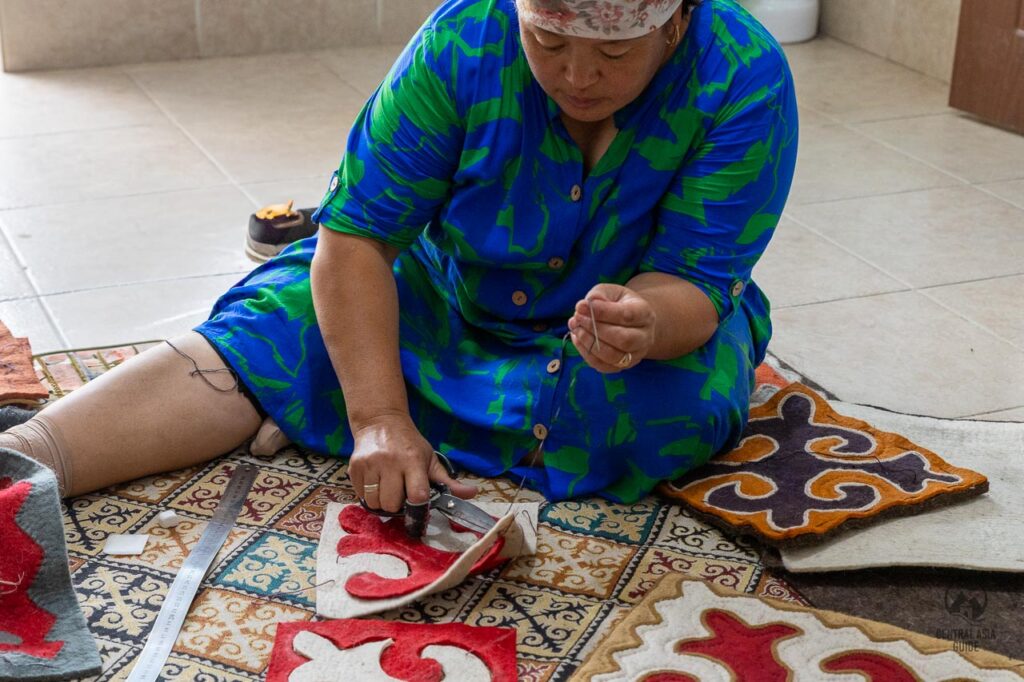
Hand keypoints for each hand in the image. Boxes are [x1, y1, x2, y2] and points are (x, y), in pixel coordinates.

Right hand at [347, 414, 476, 512]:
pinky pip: (361, 496)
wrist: (380, 422)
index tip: (417, 504)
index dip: (418, 506)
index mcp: (412, 460)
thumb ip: (448, 481)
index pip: (416, 495)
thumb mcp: (431, 459)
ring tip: (388, 489)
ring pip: (374, 503)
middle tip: (400, 494)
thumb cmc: (409, 444)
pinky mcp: (354, 467)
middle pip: (392, 504)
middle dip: (397, 505)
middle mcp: (389, 462)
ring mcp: (369, 464)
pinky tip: (376, 483)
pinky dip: (369, 496)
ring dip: (381, 502)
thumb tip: (472, 494)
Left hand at [568, 284, 655, 372]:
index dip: (603, 312)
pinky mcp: (622, 366)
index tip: (582, 306)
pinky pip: (603, 366)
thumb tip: (582, 307)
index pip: (627, 315)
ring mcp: (635, 355)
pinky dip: (586, 354)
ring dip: (589, 343)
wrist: (630, 322)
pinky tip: (578, 339)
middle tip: (577, 318)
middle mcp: (645, 337)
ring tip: (576, 328)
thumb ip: (597, 295)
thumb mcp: (610, 292)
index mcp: (645, 314)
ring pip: (613, 356)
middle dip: (595, 329)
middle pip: (624, 340)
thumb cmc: (618, 303)